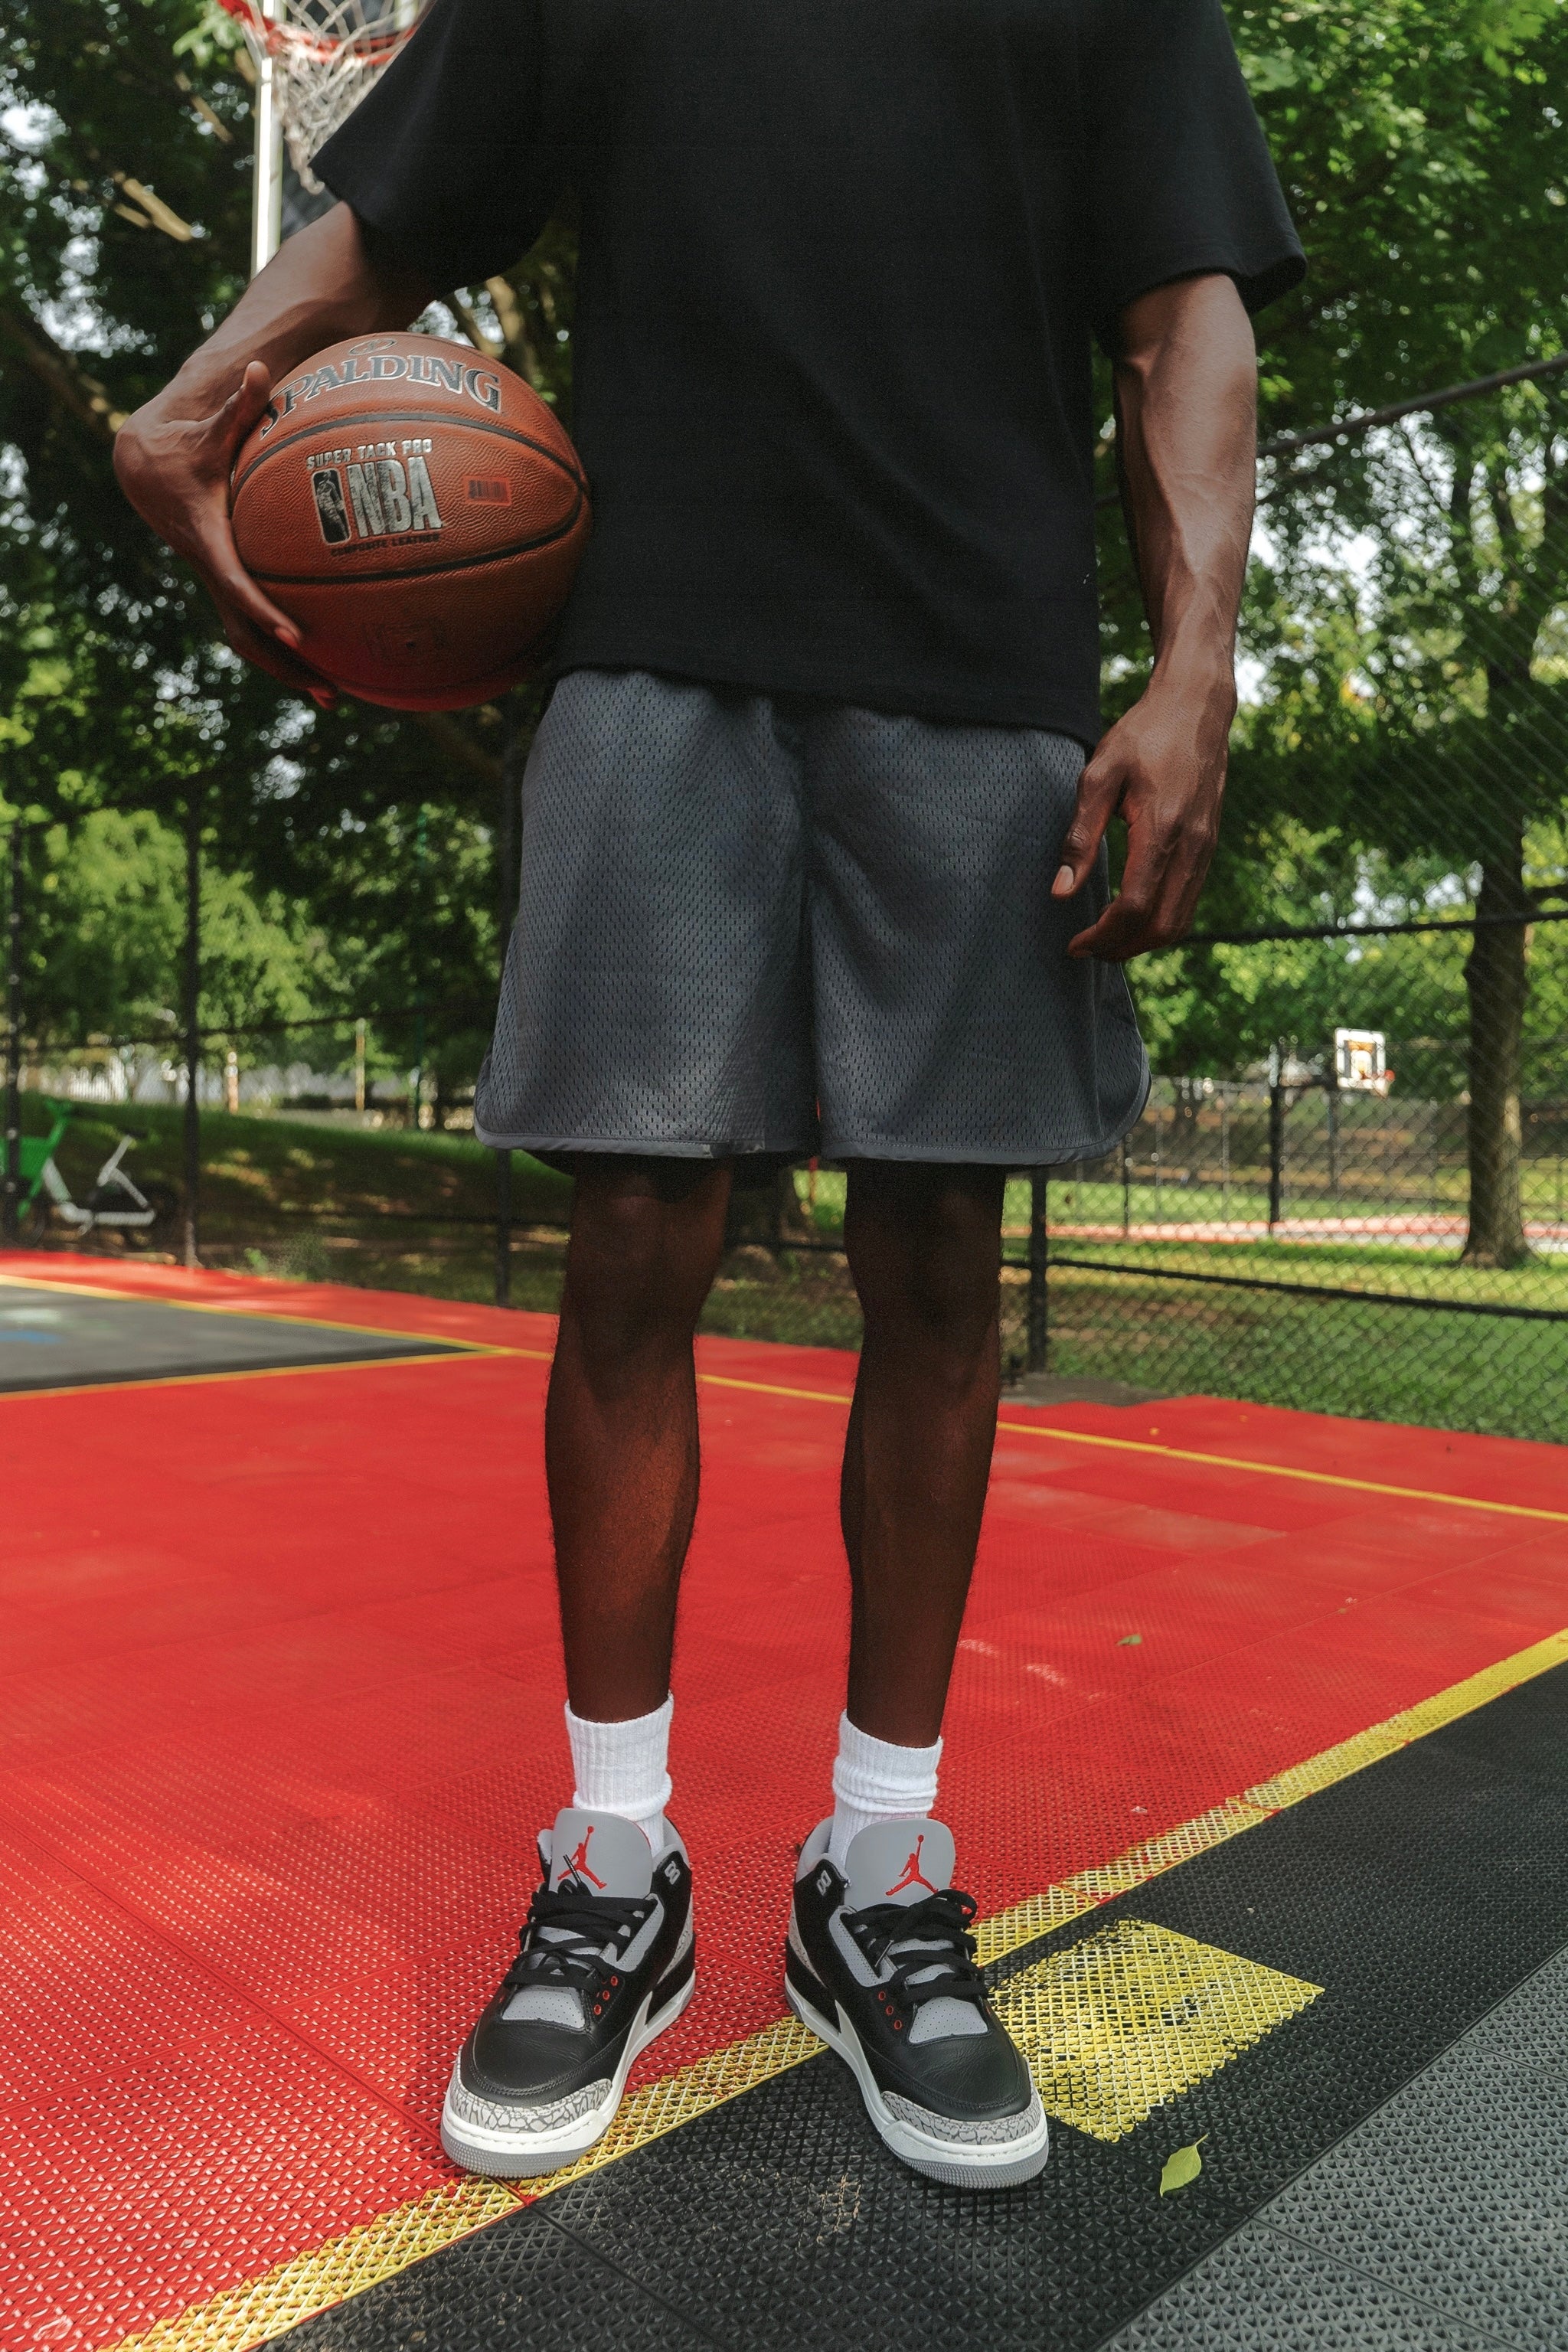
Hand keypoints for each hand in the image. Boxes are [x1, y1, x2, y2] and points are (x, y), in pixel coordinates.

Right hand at [114, 360, 337, 704]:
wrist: (145, 466)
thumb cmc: (185, 443)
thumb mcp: (208, 426)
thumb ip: (237, 404)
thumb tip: (259, 368)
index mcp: (207, 538)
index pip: (238, 585)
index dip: (267, 612)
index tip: (298, 636)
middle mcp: (211, 569)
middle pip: (246, 634)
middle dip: (286, 666)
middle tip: (330, 692)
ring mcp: (217, 581)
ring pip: (249, 640)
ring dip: (288, 672)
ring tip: (334, 696)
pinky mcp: (225, 582)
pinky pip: (254, 626)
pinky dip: (283, 648)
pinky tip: (324, 663)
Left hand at [1050, 664, 1233, 960]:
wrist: (1197, 708)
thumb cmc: (1142, 735)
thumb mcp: (1099, 775)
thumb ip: (1080, 835)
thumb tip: (1061, 891)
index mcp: (1162, 830)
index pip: (1135, 907)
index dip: (1103, 935)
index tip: (1075, 943)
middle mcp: (1192, 847)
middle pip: (1163, 927)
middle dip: (1123, 948)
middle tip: (1088, 949)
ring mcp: (1206, 849)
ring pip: (1180, 920)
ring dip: (1143, 941)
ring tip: (1106, 939)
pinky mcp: (1209, 846)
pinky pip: (1188, 900)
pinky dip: (1161, 920)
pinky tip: (1132, 914)